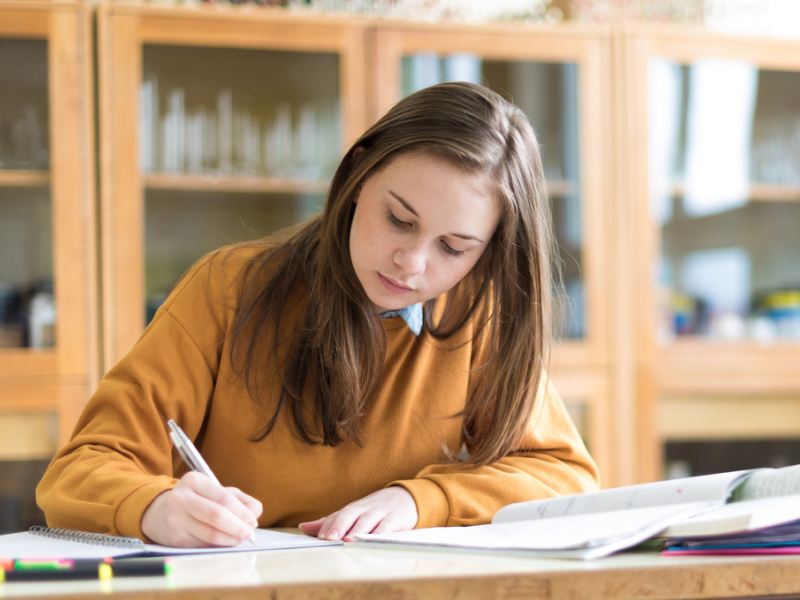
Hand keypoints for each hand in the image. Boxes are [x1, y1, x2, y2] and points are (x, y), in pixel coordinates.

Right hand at [141, 471, 261, 547]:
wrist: (160, 513)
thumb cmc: (196, 500)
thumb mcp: (216, 491)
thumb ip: (240, 499)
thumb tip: (256, 512)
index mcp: (194, 481)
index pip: (223, 498)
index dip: (242, 511)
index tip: (253, 520)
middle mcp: (181, 498)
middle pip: (216, 515)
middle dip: (238, 526)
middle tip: (249, 532)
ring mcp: (176, 519)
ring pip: (210, 534)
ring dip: (231, 539)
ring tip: (241, 538)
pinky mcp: (175, 539)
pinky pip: (204, 545)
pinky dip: (219, 545)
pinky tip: (225, 542)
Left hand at [299, 487, 417, 541]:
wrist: (409, 496)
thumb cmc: (378, 508)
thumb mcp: (356, 512)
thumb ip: (331, 521)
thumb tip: (304, 527)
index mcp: (355, 507)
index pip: (339, 513)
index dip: (328, 524)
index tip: (318, 535)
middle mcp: (366, 507)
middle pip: (351, 513)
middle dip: (339, 525)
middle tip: (328, 538)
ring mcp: (382, 511)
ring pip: (368, 519)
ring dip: (357, 529)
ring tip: (347, 540)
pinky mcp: (397, 518)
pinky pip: (388, 525)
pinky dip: (381, 532)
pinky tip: (373, 539)